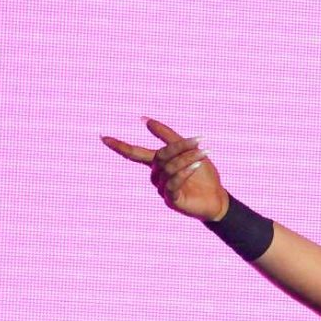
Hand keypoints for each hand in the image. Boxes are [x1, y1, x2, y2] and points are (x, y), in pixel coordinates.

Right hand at [102, 117, 226, 220]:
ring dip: (187, 159)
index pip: (134, 153)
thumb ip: (168, 136)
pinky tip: (196, 166)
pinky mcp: (172, 200)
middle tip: (200, 141)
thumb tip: (145, 120)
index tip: (103, 137)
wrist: (217, 198)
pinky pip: (173, 183)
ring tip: (204, 153)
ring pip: (169, 168)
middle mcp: (156, 176)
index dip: (120, 146)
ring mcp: (162, 189)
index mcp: (157, 164)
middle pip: (161, 156)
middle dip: (179, 147)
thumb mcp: (188, 151)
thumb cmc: (203, 175)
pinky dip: (184, 173)